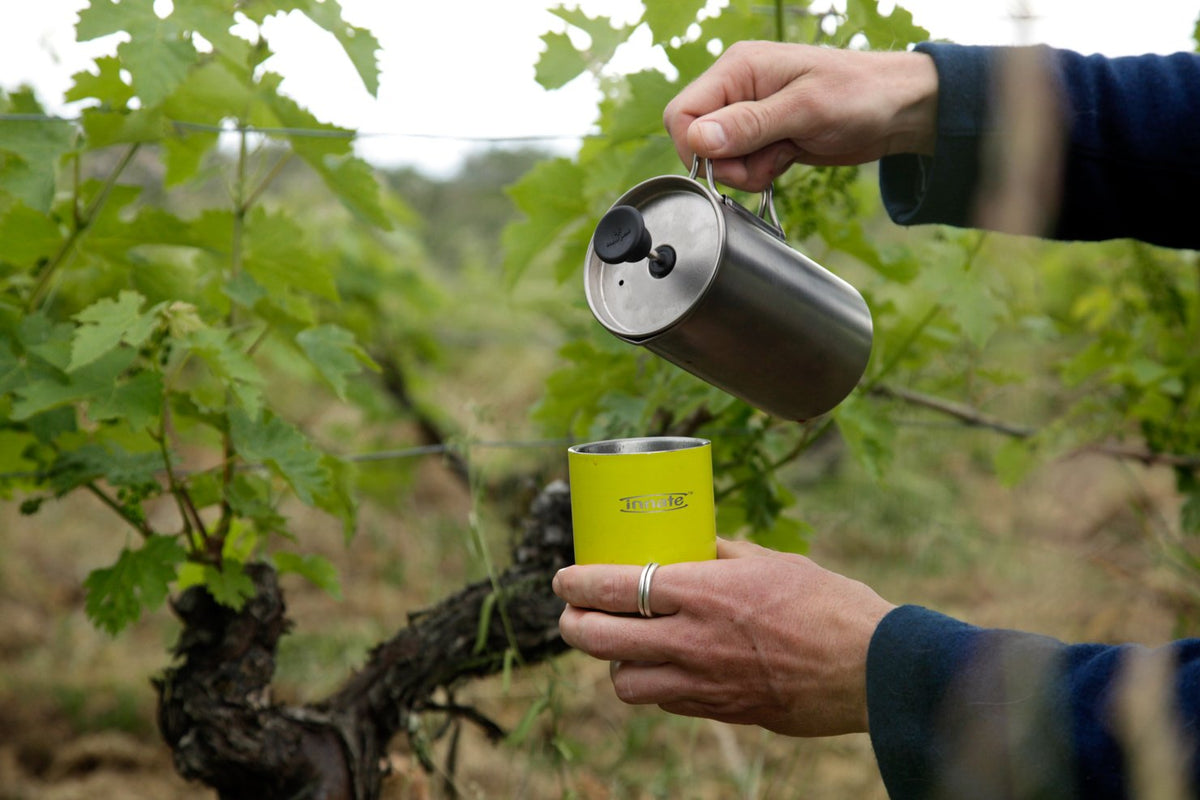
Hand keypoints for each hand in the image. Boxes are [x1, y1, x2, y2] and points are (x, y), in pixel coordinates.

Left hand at [553, 539, 895, 736]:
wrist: (868, 666)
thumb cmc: (824, 603)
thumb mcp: (770, 560)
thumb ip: (722, 553)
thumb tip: (692, 543)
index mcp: (704, 592)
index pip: (617, 588)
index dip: (578, 584)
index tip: (563, 579)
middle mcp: (694, 640)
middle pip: (602, 640)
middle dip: (574, 626)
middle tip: (572, 614)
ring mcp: (704, 682)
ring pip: (625, 684)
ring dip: (613, 663)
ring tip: (620, 645)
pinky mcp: (721, 711)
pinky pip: (665, 703)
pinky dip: (653, 686)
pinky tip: (665, 668)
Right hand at [663, 41, 938, 190]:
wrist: (897, 109)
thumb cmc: (860, 95)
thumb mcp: (804, 109)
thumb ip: (749, 124)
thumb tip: (699, 138)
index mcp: (738, 68)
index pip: (683, 113)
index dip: (697, 147)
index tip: (732, 162)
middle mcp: (737, 88)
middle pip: (696, 139)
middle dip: (726, 164)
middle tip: (766, 162)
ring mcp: (749, 113)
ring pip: (719, 157)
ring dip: (747, 170)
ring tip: (784, 155)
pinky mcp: (763, 135)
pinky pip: (742, 164)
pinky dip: (760, 171)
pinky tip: (788, 157)